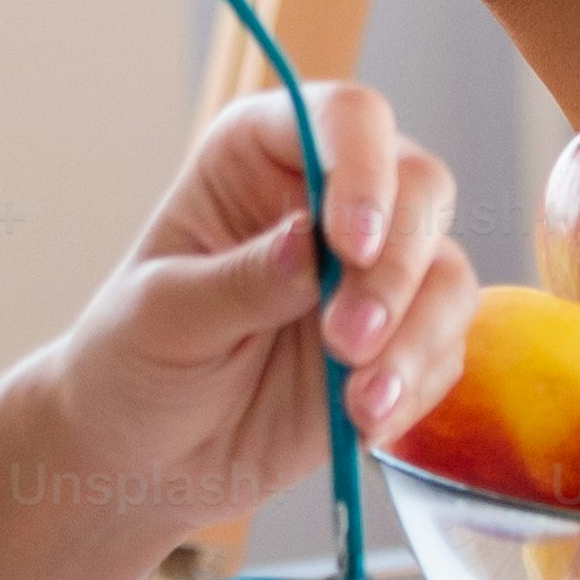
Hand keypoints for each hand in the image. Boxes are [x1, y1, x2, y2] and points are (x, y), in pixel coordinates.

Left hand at [50, 73, 478, 534]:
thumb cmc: (133, 363)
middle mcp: (330, 198)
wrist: (145, 460)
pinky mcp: (398, 342)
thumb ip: (239, 280)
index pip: (346, 119)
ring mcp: (371, 272)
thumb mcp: (164, 316)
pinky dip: (416, 386)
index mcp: (262, 154)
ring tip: (360, 403)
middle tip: (348, 340)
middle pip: (420, 186)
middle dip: (395, 267)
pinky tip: (367, 422)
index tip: (349, 246)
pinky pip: (445, 348)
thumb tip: (309, 244)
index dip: (363, 169)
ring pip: (446, 272)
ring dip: (416, 337)